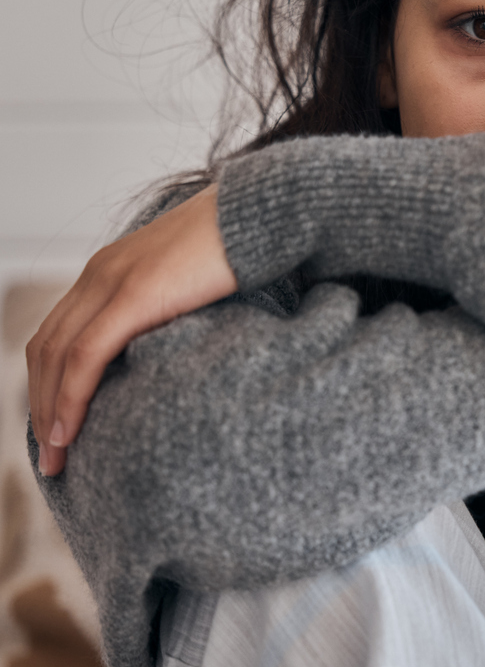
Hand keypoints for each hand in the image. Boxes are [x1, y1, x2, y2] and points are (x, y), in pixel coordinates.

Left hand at [27, 184, 235, 476]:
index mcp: (112, 266)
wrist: (263, 211)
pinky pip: (85, 356)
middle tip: (50, 453)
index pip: (59, 331)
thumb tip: (180, 340)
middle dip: (40, 403)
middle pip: (46, 347)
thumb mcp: (195, 276)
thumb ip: (173, 302)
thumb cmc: (244, 244)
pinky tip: (70, 431)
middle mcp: (101, 270)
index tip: (60, 422)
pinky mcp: (135, 295)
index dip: (49, 381)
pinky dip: (69, 397)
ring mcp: (114, 280)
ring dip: (48, 410)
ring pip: (55, 356)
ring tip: (56, 455)